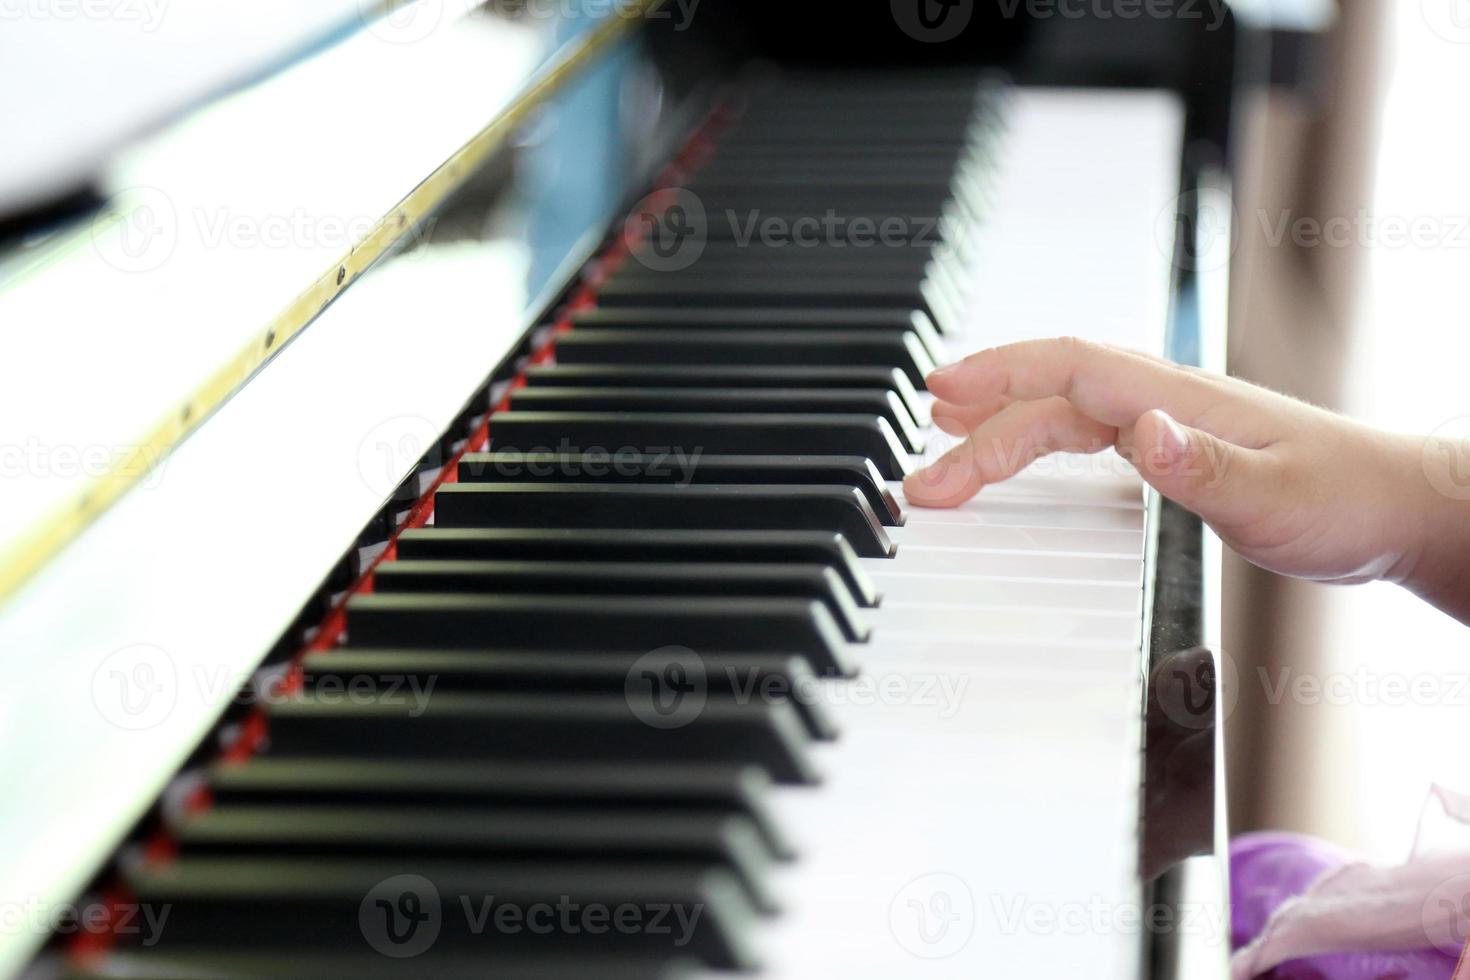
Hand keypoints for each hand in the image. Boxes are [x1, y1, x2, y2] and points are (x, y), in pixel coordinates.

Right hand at [902, 337, 1469, 622]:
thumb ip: (1199, 465)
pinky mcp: (1174, 445)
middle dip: (978, 413)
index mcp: (1177, 399)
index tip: (938, 394)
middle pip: (1051, 390)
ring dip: (1000, 413)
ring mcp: (1167, 420)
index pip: (1068, 371)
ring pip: (1063, 404)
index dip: (998, 374)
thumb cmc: (1344, 499)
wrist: (1396, 506)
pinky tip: (1022, 441)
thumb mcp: (1273, 496)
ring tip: (944, 421)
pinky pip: (1085, 426)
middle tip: (923, 453)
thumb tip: (1137, 433)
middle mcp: (1164, 400)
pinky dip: (1038, 430)